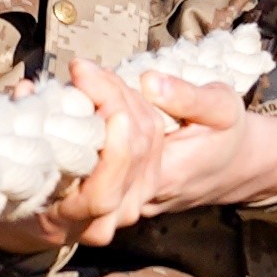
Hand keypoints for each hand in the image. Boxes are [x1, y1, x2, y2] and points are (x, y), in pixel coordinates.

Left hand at [0, 59, 276, 253]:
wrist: (229, 170)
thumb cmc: (226, 136)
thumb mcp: (223, 108)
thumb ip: (189, 97)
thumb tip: (149, 82)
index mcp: (164, 177)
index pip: (120, 144)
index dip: (100, 101)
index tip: (84, 67)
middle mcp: (133, 201)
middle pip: (87, 159)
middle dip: (74, 111)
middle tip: (69, 75)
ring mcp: (114, 210)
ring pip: (71, 172)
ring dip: (59, 129)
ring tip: (53, 91)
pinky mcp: (102, 206)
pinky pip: (69, 179)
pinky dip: (58, 143)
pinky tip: (47, 109)